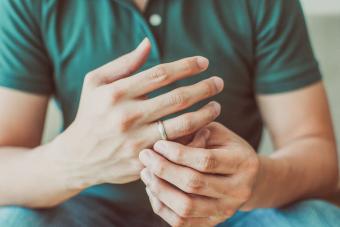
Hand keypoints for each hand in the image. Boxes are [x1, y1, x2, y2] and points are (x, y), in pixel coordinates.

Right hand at [50, 39, 223, 188]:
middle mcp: (126, 117)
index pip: (161, 74)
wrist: (77, 157)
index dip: (187, 66)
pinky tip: (204, 128)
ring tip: (217, 106)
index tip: (204, 62)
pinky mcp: (142, 162)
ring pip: (183, 125)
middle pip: (177, 98)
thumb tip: (148, 44)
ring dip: (206, 113)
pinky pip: (176, 148)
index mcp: (115, 93)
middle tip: (218, 82)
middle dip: (204, 88)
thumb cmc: (89, 114)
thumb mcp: (95, 83)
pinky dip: (193, 137)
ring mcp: (135, 142)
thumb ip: (123, 63)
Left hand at [140, 122, 259, 226]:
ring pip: (186, 207)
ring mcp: (226, 210)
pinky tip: (153, 189)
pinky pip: (182, 222)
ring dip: (160, 190)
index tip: (157, 144)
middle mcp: (238, 190)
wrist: (248, 178)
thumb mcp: (216, 132)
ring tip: (146, 173)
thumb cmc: (226, 148)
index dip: (178, 153)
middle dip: (163, 170)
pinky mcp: (213, 223)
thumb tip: (164, 141)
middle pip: (194, 184)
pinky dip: (162, 207)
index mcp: (243, 163)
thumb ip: (194, 133)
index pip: (206, 161)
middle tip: (145, 156)